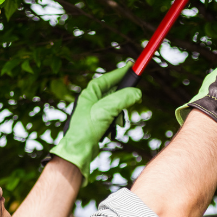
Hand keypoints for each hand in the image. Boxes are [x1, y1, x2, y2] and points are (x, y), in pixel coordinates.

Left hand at [50, 65, 141, 184]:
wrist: (79, 150)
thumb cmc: (87, 128)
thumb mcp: (107, 110)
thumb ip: (123, 98)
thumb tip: (137, 93)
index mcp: (90, 93)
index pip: (108, 78)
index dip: (120, 72)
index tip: (132, 66)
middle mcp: (91, 100)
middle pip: (114, 92)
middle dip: (124, 98)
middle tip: (135, 98)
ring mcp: (94, 112)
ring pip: (115, 106)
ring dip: (120, 113)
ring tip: (119, 122)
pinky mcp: (97, 123)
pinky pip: (112, 117)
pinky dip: (116, 122)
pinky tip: (113, 129)